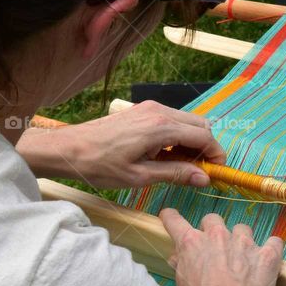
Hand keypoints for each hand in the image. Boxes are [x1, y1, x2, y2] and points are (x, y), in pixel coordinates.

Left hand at [16, 100, 225, 188]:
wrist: (68, 149)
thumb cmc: (100, 165)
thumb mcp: (140, 176)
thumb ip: (175, 173)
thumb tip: (204, 177)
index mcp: (161, 127)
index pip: (204, 136)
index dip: (215, 155)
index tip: (217, 172)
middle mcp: (159, 111)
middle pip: (200, 125)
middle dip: (206, 148)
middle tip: (198, 172)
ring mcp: (150, 108)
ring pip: (186, 121)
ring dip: (191, 142)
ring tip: (179, 167)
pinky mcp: (142, 110)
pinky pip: (171, 120)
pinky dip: (177, 136)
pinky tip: (164, 155)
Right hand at [159, 209, 283, 285]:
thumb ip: (182, 267)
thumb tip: (179, 258)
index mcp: (191, 244)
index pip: (175, 221)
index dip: (171, 218)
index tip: (171, 217)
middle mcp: (217, 237)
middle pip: (212, 220)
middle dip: (213, 231)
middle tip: (215, 248)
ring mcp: (244, 243)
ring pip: (242, 229)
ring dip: (241, 240)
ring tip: (243, 259)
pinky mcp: (266, 254)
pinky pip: (273, 242)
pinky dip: (270, 249)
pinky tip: (266, 261)